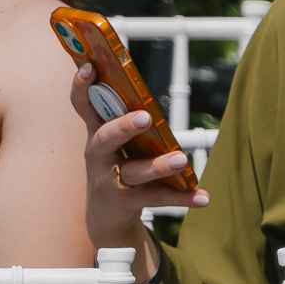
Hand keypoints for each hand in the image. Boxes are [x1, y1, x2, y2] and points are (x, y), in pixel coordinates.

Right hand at [72, 64, 205, 255]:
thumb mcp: (112, 143)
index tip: (88, 67)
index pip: (82, 105)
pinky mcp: (127, 202)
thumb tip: (145, 91)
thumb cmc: (114, 166)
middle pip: (105, 139)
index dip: (81, 86)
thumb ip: (123, 118)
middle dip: (123, 127)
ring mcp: (110, 180)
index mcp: (95, 133)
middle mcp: (98, 155)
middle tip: (145, 117)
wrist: (105, 216)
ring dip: (158, 165)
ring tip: (180, 159)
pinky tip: (203, 197)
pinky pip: (157, 198)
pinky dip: (182, 197)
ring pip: (135, 172)